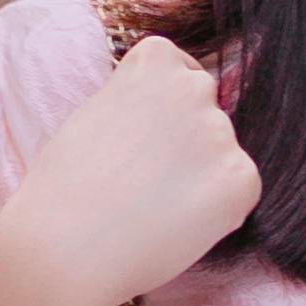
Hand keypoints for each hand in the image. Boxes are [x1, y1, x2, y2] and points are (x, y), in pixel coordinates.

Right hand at [0, 39, 258, 305]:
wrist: (66, 247)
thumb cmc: (64, 190)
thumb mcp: (95, 114)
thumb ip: (139, 105)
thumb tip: (166, 123)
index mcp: (156, 59)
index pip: (180, 73)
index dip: (164, 112)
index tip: (142, 141)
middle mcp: (195, 86)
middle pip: (206, 111)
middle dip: (187, 141)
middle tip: (148, 181)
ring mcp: (221, 132)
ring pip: (222, 155)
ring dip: (201, 178)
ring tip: (154, 209)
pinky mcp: (241, 179)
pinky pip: (239, 193)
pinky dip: (218, 212)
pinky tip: (175, 226)